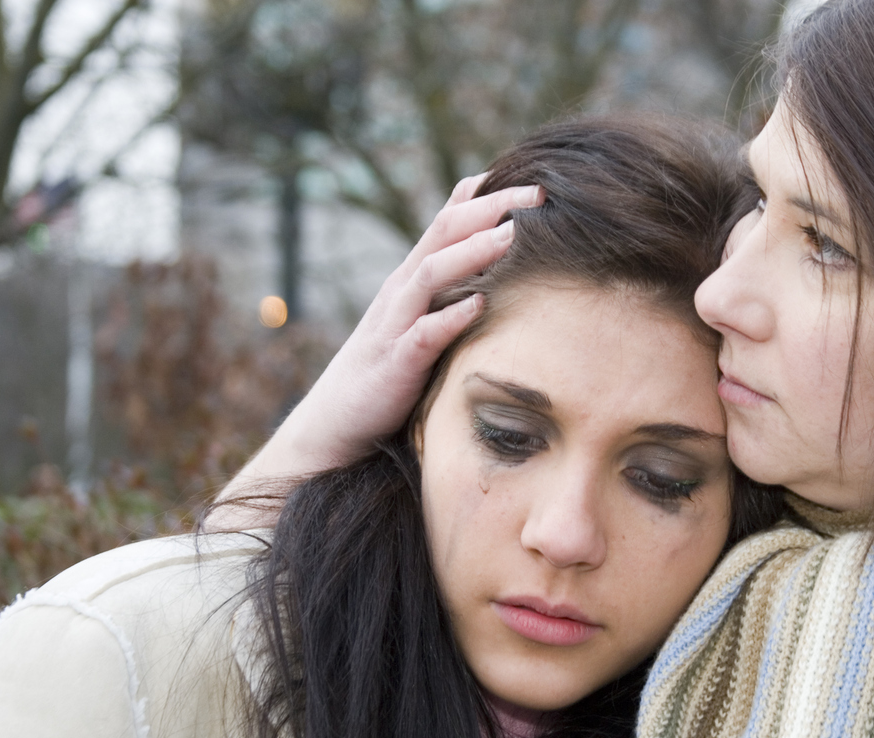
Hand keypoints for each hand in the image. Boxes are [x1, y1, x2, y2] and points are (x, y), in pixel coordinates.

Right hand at [209, 176, 543, 526]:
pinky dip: (449, 317)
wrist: (336, 423)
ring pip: (431, 273)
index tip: (533, 178)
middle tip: (537, 192)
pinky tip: (479, 305)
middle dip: (490, 208)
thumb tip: (497, 262)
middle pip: (444, 232)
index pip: (450, 219)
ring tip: (511, 236)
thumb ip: (450, 289)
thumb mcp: (421, 319)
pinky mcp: (395, 363)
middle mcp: (402, 290)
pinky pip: (423, 334)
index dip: (487, 194)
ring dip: (472, 252)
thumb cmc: (389, 369)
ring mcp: (395, 324)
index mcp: (413, 277)